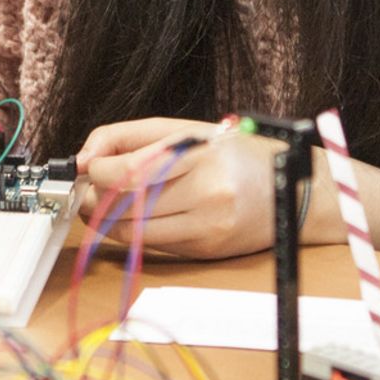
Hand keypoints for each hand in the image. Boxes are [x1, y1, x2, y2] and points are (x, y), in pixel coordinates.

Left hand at [75, 117, 283, 259]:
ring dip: (107, 219)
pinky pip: (152, 245)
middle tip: (87, 189)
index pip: (129, 170)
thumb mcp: (188, 130)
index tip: (88, 167)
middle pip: (126, 203)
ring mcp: (206, 225)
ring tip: (104, 204)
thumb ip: (131, 136)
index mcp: (201, 154)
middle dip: (94, 198)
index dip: (97, 172)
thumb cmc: (239, 154)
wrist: (295, 192)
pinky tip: (134, 217)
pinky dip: (133, 232)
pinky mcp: (205, 249)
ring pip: (133, 231)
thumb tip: (83, 157)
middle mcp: (206, 192)